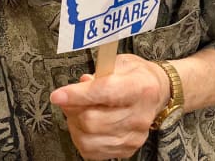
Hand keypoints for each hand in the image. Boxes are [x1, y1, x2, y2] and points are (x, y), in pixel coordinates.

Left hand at [50, 54, 169, 159]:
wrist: (157, 91)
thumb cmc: (135, 74)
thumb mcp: (119, 62)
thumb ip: (99, 72)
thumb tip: (81, 83)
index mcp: (140, 87)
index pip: (104, 93)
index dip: (77, 95)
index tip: (57, 95)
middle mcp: (139, 115)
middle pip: (93, 121)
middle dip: (72, 109)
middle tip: (67, 98)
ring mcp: (134, 135)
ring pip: (89, 139)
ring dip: (74, 124)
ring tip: (76, 110)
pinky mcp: (128, 148)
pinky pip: (93, 152)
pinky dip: (81, 138)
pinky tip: (83, 124)